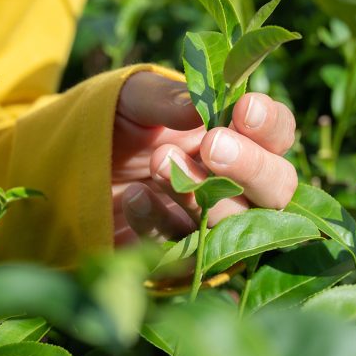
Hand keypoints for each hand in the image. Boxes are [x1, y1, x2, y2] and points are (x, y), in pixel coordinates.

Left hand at [111, 72, 297, 245]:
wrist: (75, 167)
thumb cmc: (118, 124)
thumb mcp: (133, 99)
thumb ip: (165, 99)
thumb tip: (198, 108)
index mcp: (240, 137)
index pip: (279, 134)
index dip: (270, 124)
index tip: (245, 109)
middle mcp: (239, 183)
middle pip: (278, 186)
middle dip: (251, 166)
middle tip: (212, 146)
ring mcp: (215, 223)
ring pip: (237, 222)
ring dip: (201, 193)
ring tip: (158, 162)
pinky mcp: (183, 256)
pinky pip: (185, 250)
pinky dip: (159, 222)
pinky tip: (135, 196)